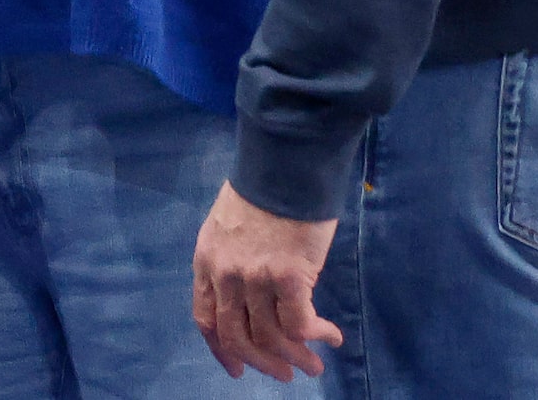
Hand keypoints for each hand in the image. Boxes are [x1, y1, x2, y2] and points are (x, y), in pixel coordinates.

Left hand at [191, 181, 342, 380]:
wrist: (285, 162)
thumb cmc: (263, 188)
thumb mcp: (229, 225)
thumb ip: (232, 261)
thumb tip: (252, 299)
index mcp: (206, 260)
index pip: (206, 319)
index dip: (222, 350)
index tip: (238, 369)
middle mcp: (225, 274)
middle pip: (237, 337)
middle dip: (262, 362)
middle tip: (286, 374)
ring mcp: (255, 277)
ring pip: (272, 337)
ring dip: (296, 357)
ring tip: (314, 364)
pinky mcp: (288, 276)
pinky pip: (300, 324)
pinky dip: (317, 336)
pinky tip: (331, 335)